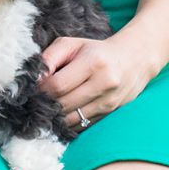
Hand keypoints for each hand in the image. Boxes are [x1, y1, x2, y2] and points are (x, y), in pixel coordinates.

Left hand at [40, 32, 158, 129]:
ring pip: (72, 119)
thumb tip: (34, 80)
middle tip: (37, 101)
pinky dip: (69, 123)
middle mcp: (104, 83)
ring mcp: (110, 101)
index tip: (34, 89)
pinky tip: (63, 114)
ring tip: (48, 109)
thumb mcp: (71, 44)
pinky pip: (83, 125)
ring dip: (56, 117)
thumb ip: (49, 58)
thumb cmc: (96, 50)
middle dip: (46, 105)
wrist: (134, 59)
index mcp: (93, 62)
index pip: (58, 85)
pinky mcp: (112, 113)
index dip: (41, 90)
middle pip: (64, 104)